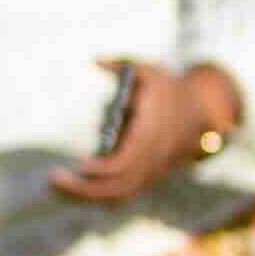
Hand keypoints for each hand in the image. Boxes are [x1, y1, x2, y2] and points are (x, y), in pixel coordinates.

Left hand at [54, 55, 241, 208]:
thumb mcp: (149, 69)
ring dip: (84, 196)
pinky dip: (95, 196)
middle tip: (51, 179)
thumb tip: (94, 59)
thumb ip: (121, 64)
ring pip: (118, 196)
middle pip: (117, 187)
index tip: (78, 163)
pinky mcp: (145, 176)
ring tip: (55, 184)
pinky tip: (70, 187)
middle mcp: (150, 159)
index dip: (100, 168)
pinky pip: (120, 195)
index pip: (124, 162)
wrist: (203, 111)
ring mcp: (149, 171)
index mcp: (150, 135)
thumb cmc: (169, 88)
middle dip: (83, 189)